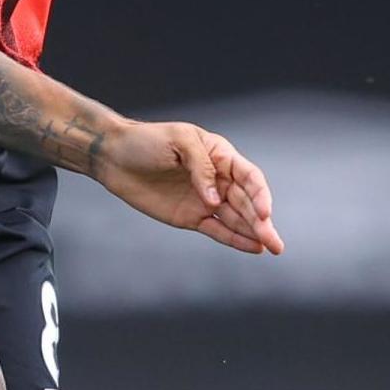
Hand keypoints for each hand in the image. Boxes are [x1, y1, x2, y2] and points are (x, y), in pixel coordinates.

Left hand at [94, 120, 283, 254]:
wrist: (114, 156)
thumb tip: (214, 200)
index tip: (264, 212)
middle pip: (247, 201)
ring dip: (255, 232)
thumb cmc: (146, 141)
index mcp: (219, 154)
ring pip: (236, 218)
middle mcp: (217, 179)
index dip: (260, 194)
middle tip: (276, 241)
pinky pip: (218, 230)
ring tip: (273, 247)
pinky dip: (235, 239)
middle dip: (262, 221)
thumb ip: (200, 166)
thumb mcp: (177, 140)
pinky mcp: (191, 217)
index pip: (249, 176)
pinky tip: (254, 248)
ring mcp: (205, 200)